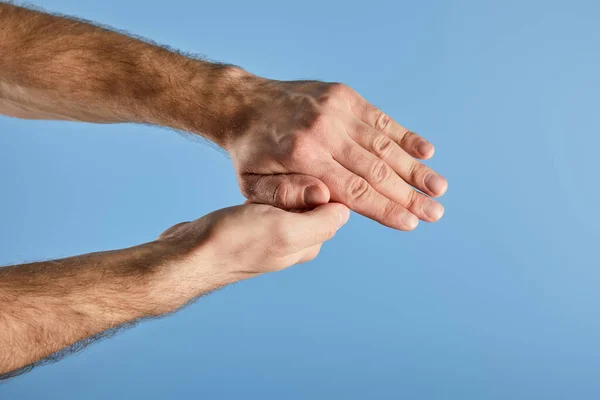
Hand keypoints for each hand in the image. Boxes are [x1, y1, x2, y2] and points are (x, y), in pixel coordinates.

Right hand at [157, 202, 349, 276]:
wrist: (189, 253)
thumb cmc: (235, 241)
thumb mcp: (285, 230)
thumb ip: (320, 222)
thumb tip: (345, 209)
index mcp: (309, 245)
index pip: (330, 208)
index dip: (319, 189)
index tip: (300, 180)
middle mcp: (294, 244)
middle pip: (310, 203)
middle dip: (298, 188)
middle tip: (275, 186)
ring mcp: (272, 237)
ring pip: (288, 201)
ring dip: (279, 190)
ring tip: (261, 191)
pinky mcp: (252, 228)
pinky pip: (268, 205)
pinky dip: (265, 194)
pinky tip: (252, 194)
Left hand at [226, 79, 447, 230]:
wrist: (244, 104)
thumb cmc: (251, 153)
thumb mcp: (253, 185)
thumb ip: (287, 197)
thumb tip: (325, 201)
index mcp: (303, 159)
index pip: (354, 190)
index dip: (385, 208)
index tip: (411, 223)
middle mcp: (324, 132)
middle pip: (376, 170)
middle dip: (409, 195)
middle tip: (436, 212)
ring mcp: (336, 110)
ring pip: (383, 145)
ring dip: (414, 168)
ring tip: (439, 187)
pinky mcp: (343, 96)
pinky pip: (380, 118)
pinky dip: (404, 135)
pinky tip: (426, 151)